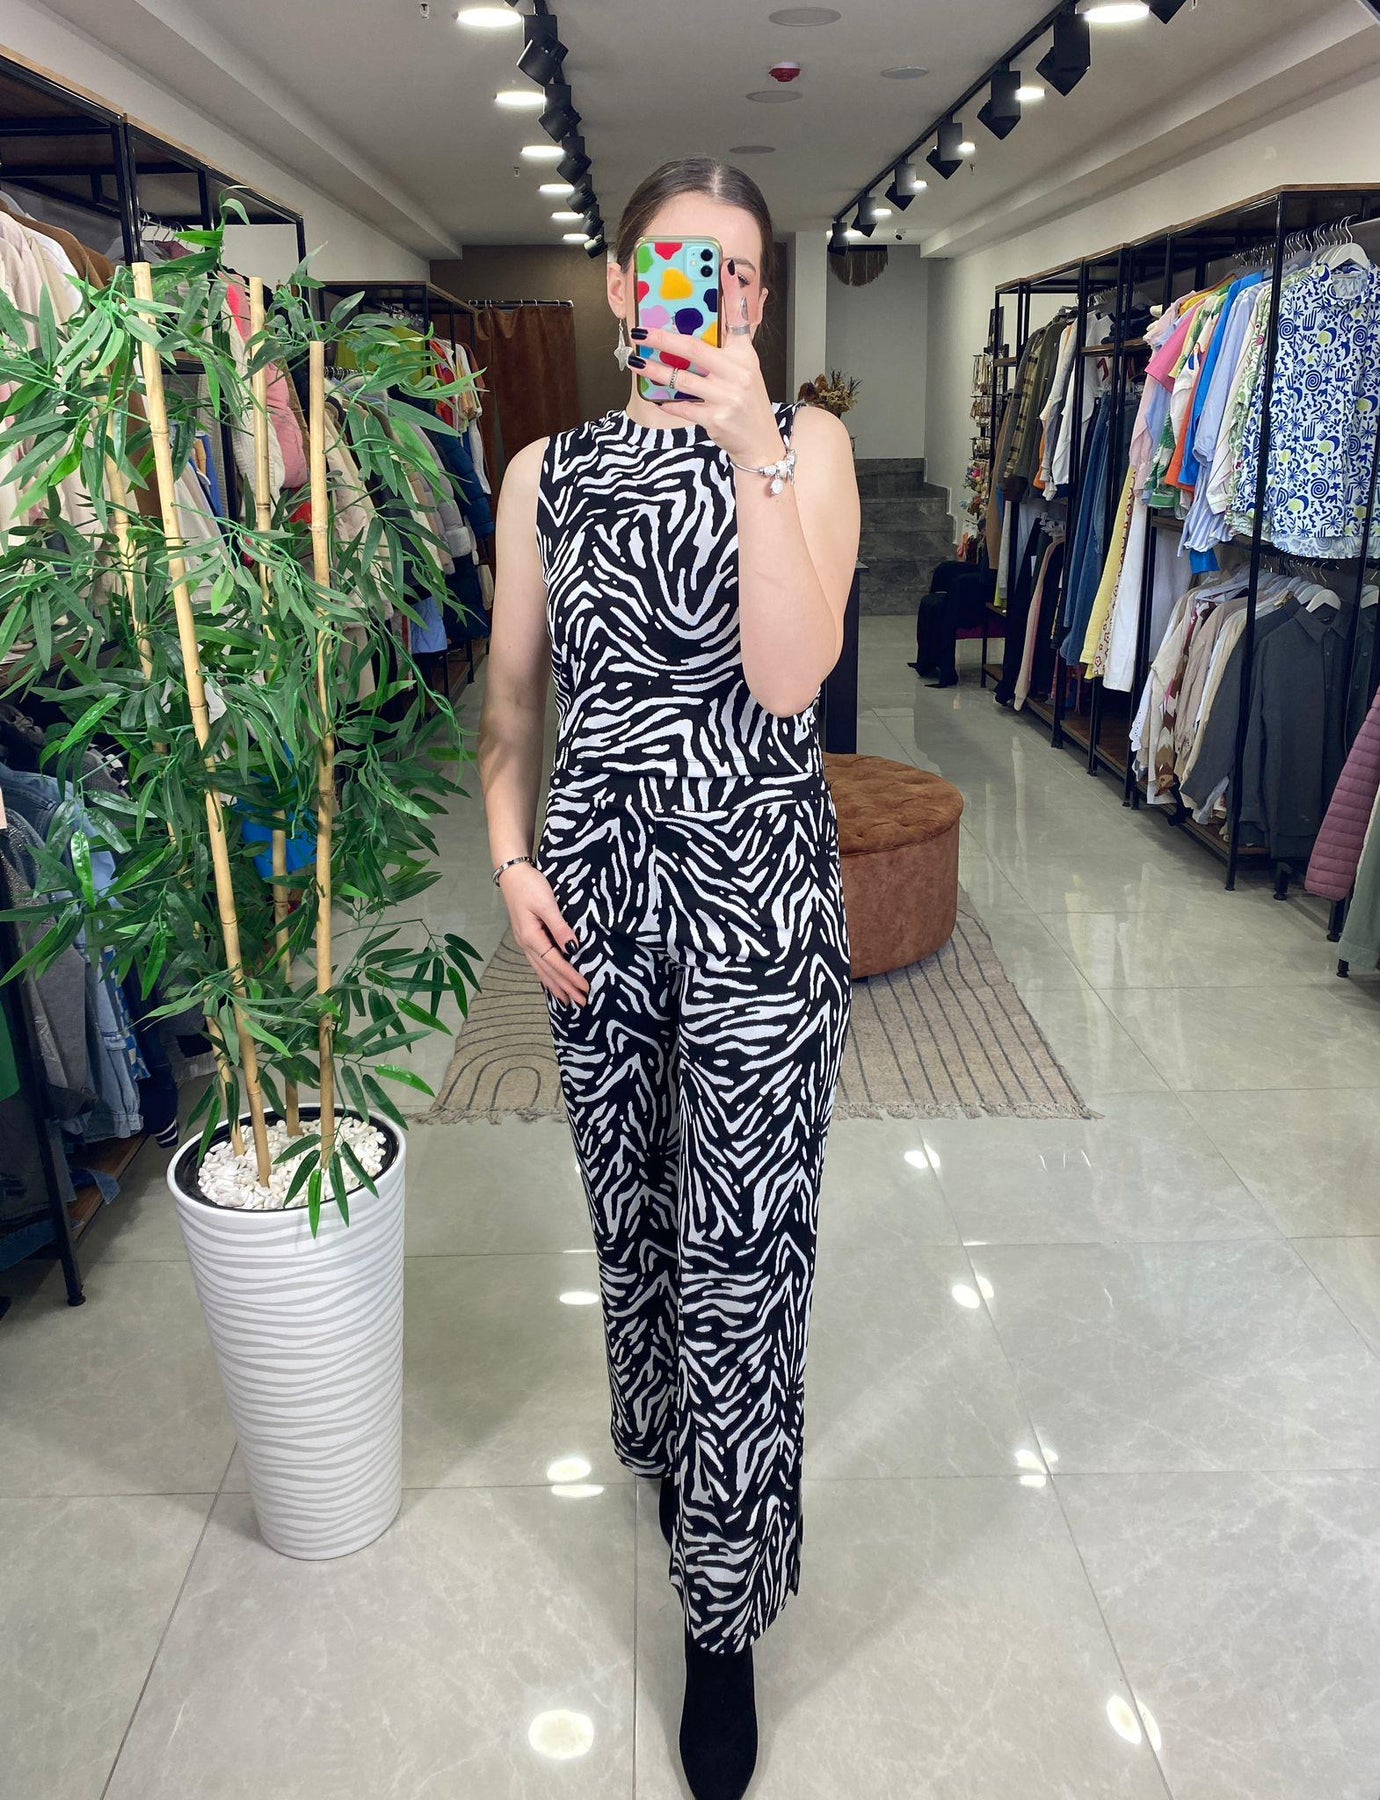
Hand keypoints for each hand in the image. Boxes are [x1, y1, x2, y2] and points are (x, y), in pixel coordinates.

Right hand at [499, 863, 589, 1006]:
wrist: (512, 873)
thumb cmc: (530, 886)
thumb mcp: (547, 904)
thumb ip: (560, 927)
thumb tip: (573, 949)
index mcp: (531, 937)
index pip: (555, 963)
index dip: (571, 977)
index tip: (585, 988)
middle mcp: (526, 944)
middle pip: (548, 972)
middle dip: (565, 988)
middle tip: (581, 1003)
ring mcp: (524, 942)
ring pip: (541, 970)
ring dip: (555, 986)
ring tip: (566, 1000)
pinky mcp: (526, 937)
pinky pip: (538, 963)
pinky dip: (546, 975)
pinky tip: (551, 981)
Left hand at [630, 264, 783, 465]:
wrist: (759, 442)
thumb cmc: (746, 403)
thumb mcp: (744, 371)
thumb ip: (726, 348)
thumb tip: (704, 327)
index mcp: (744, 356)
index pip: (739, 318)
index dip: (733, 292)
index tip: (724, 265)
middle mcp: (738, 373)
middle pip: (694, 349)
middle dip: (662, 339)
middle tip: (640, 332)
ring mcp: (728, 397)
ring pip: (683, 379)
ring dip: (656, 372)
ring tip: (636, 362)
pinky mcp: (717, 419)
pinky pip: (684, 406)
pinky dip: (668, 403)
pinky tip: (657, 397)